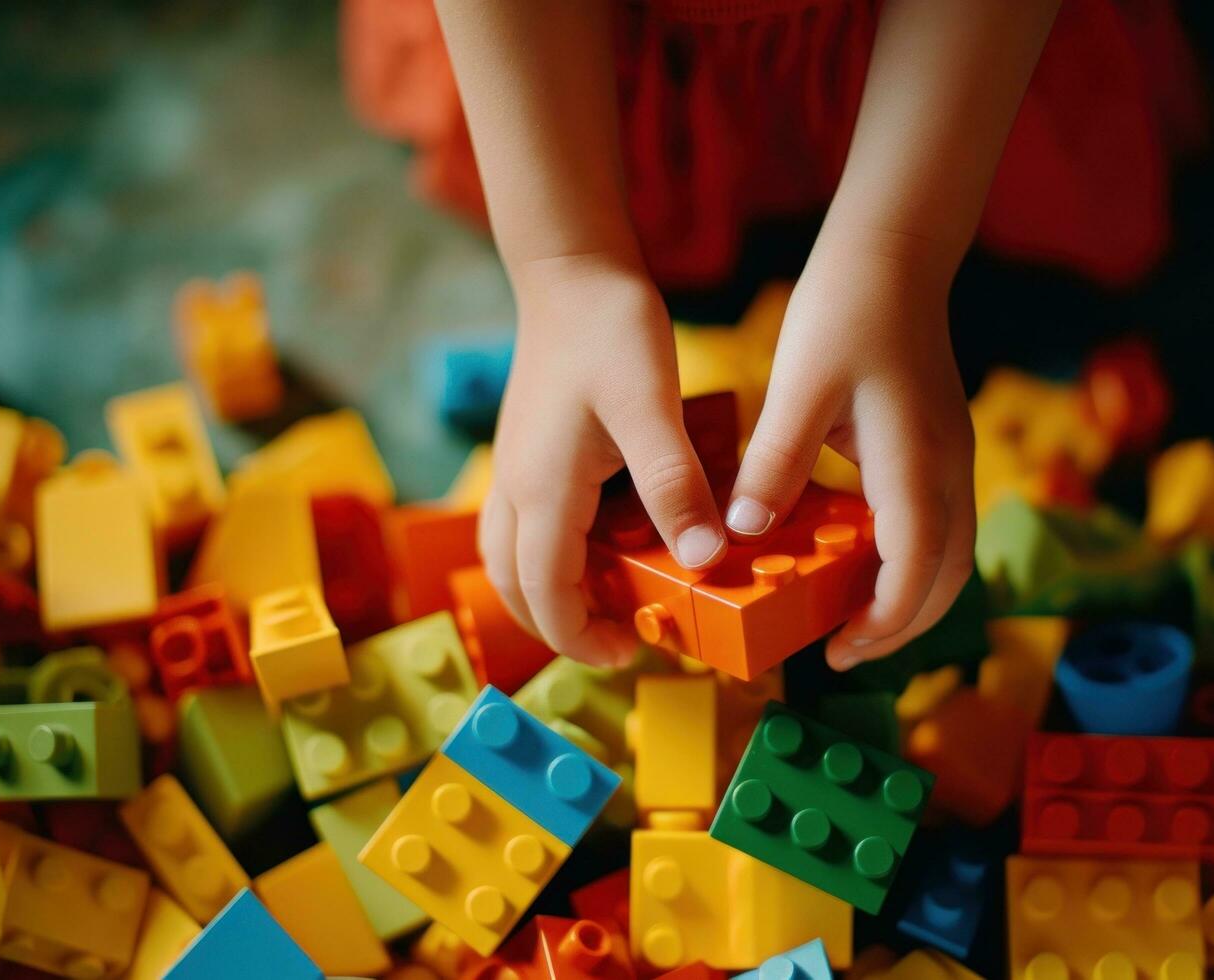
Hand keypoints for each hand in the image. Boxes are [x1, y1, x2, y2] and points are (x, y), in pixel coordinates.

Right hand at [480, 254, 728, 666]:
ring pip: (511, 559)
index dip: (582, 638)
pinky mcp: (527, 452)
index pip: (544, 595)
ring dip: (550, 595)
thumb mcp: (652, 407)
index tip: (633, 652)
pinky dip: (549, 557)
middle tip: (625, 639)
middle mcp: (517, 488)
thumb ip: (674, 484)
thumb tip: (703, 558)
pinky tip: (600, 545)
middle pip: (516, 588)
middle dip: (562, 626)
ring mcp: (516, 469)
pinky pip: (523, 527)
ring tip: (610, 603)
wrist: (571, 270)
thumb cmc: (609, 330)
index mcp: (544, 490)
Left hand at [727, 236, 975, 670]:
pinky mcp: (940, 444)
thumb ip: (774, 463)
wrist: (894, 250)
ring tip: (847, 618)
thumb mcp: (799, 386)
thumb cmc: (847, 308)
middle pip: (946, 577)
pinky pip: (936, 522)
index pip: (915, 571)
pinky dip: (907, 558)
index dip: (882, 623)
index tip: (836, 651)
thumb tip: (743, 535)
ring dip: (907, 595)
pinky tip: (855, 558)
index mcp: (915, 462)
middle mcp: (947, 468)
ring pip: (948, 553)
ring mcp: (951, 456)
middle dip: (899, 625)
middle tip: (840, 652)